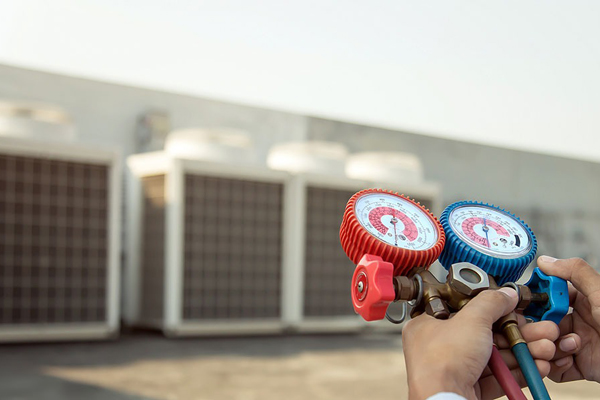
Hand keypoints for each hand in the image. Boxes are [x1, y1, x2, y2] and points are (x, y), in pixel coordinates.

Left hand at [402, 288, 557, 399]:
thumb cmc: (441, 362)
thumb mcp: (471, 320)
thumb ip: (491, 303)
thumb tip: (504, 294)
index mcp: (428, 325)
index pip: (463, 309)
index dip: (491, 308)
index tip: (513, 308)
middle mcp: (439, 347)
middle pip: (485, 334)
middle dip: (518, 333)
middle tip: (541, 330)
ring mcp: (454, 369)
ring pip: (494, 357)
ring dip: (522, 351)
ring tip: (545, 348)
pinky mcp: (468, 388)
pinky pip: (496, 377)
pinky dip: (517, 372)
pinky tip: (538, 366)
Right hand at [537, 256, 599, 382]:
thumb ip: (575, 272)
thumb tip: (545, 261)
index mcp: (582, 303)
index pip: (548, 298)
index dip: (536, 300)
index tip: (529, 302)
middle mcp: (577, 323)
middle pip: (541, 323)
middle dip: (538, 327)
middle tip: (548, 329)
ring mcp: (577, 345)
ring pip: (544, 345)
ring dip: (549, 347)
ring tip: (570, 346)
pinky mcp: (579, 367)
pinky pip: (554, 369)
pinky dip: (555, 367)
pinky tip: (569, 361)